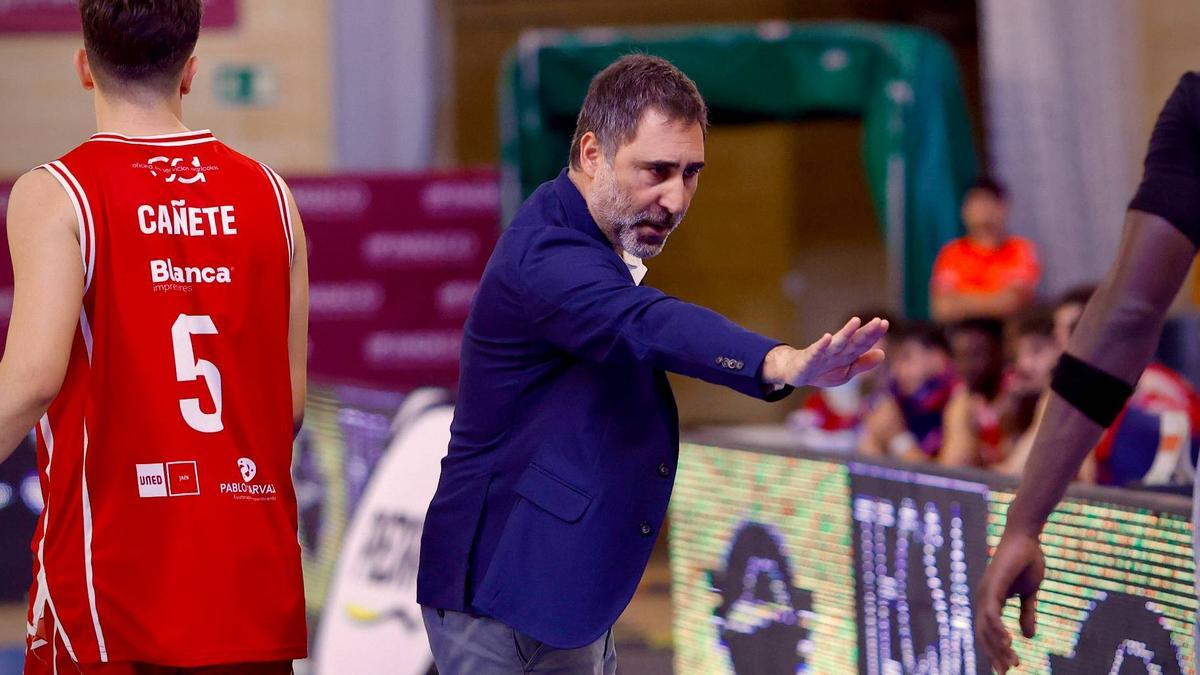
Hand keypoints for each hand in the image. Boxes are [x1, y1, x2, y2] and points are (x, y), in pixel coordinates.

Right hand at [764, 317, 887, 387]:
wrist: (796, 373)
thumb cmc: (823, 371)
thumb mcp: (846, 372)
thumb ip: (863, 364)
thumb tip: (883, 354)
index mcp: (847, 354)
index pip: (863, 343)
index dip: (874, 335)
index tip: (885, 323)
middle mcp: (837, 350)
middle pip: (854, 341)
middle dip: (866, 331)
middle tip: (878, 321)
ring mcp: (822, 353)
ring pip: (837, 343)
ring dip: (846, 332)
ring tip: (856, 321)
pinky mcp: (808, 359)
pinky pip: (815, 352)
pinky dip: (821, 345)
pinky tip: (827, 337)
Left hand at [976, 531, 1045, 672]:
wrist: (1026, 537)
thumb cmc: (1026, 560)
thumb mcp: (1028, 593)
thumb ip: (1026, 613)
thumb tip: (1028, 637)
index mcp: (990, 600)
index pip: (988, 631)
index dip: (997, 650)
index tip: (1009, 667)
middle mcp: (983, 597)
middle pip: (984, 634)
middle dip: (996, 654)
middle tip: (1008, 671)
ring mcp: (985, 591)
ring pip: (987, 627)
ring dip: (1000, 647)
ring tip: (1013, 663)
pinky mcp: (992, 585)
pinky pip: (991, 613)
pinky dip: (998, 629)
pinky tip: (1009, 641)